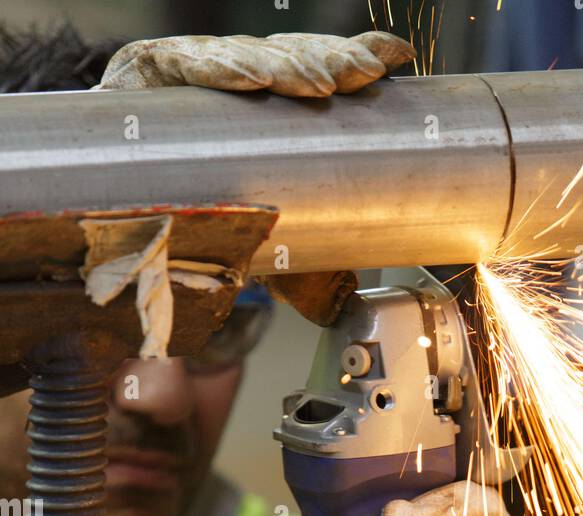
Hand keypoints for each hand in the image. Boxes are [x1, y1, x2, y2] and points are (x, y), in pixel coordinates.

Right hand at [94, 32, 414, 325]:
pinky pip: (178, 63)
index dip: (351, 61)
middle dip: (329, 63)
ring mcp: (185, 78)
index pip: (312, 75)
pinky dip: (214, 69)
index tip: (391, 63)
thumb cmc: (184, 227)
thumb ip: (302, 273)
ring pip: (243, 56)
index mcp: (261, 115)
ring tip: (319, 83)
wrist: (102, 230)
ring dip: (286, 66)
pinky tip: (248, 79)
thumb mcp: (260, 251)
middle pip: (285, 60)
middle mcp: (227, 90)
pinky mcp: (140, 77)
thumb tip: (344, 303)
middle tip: (359, 77)